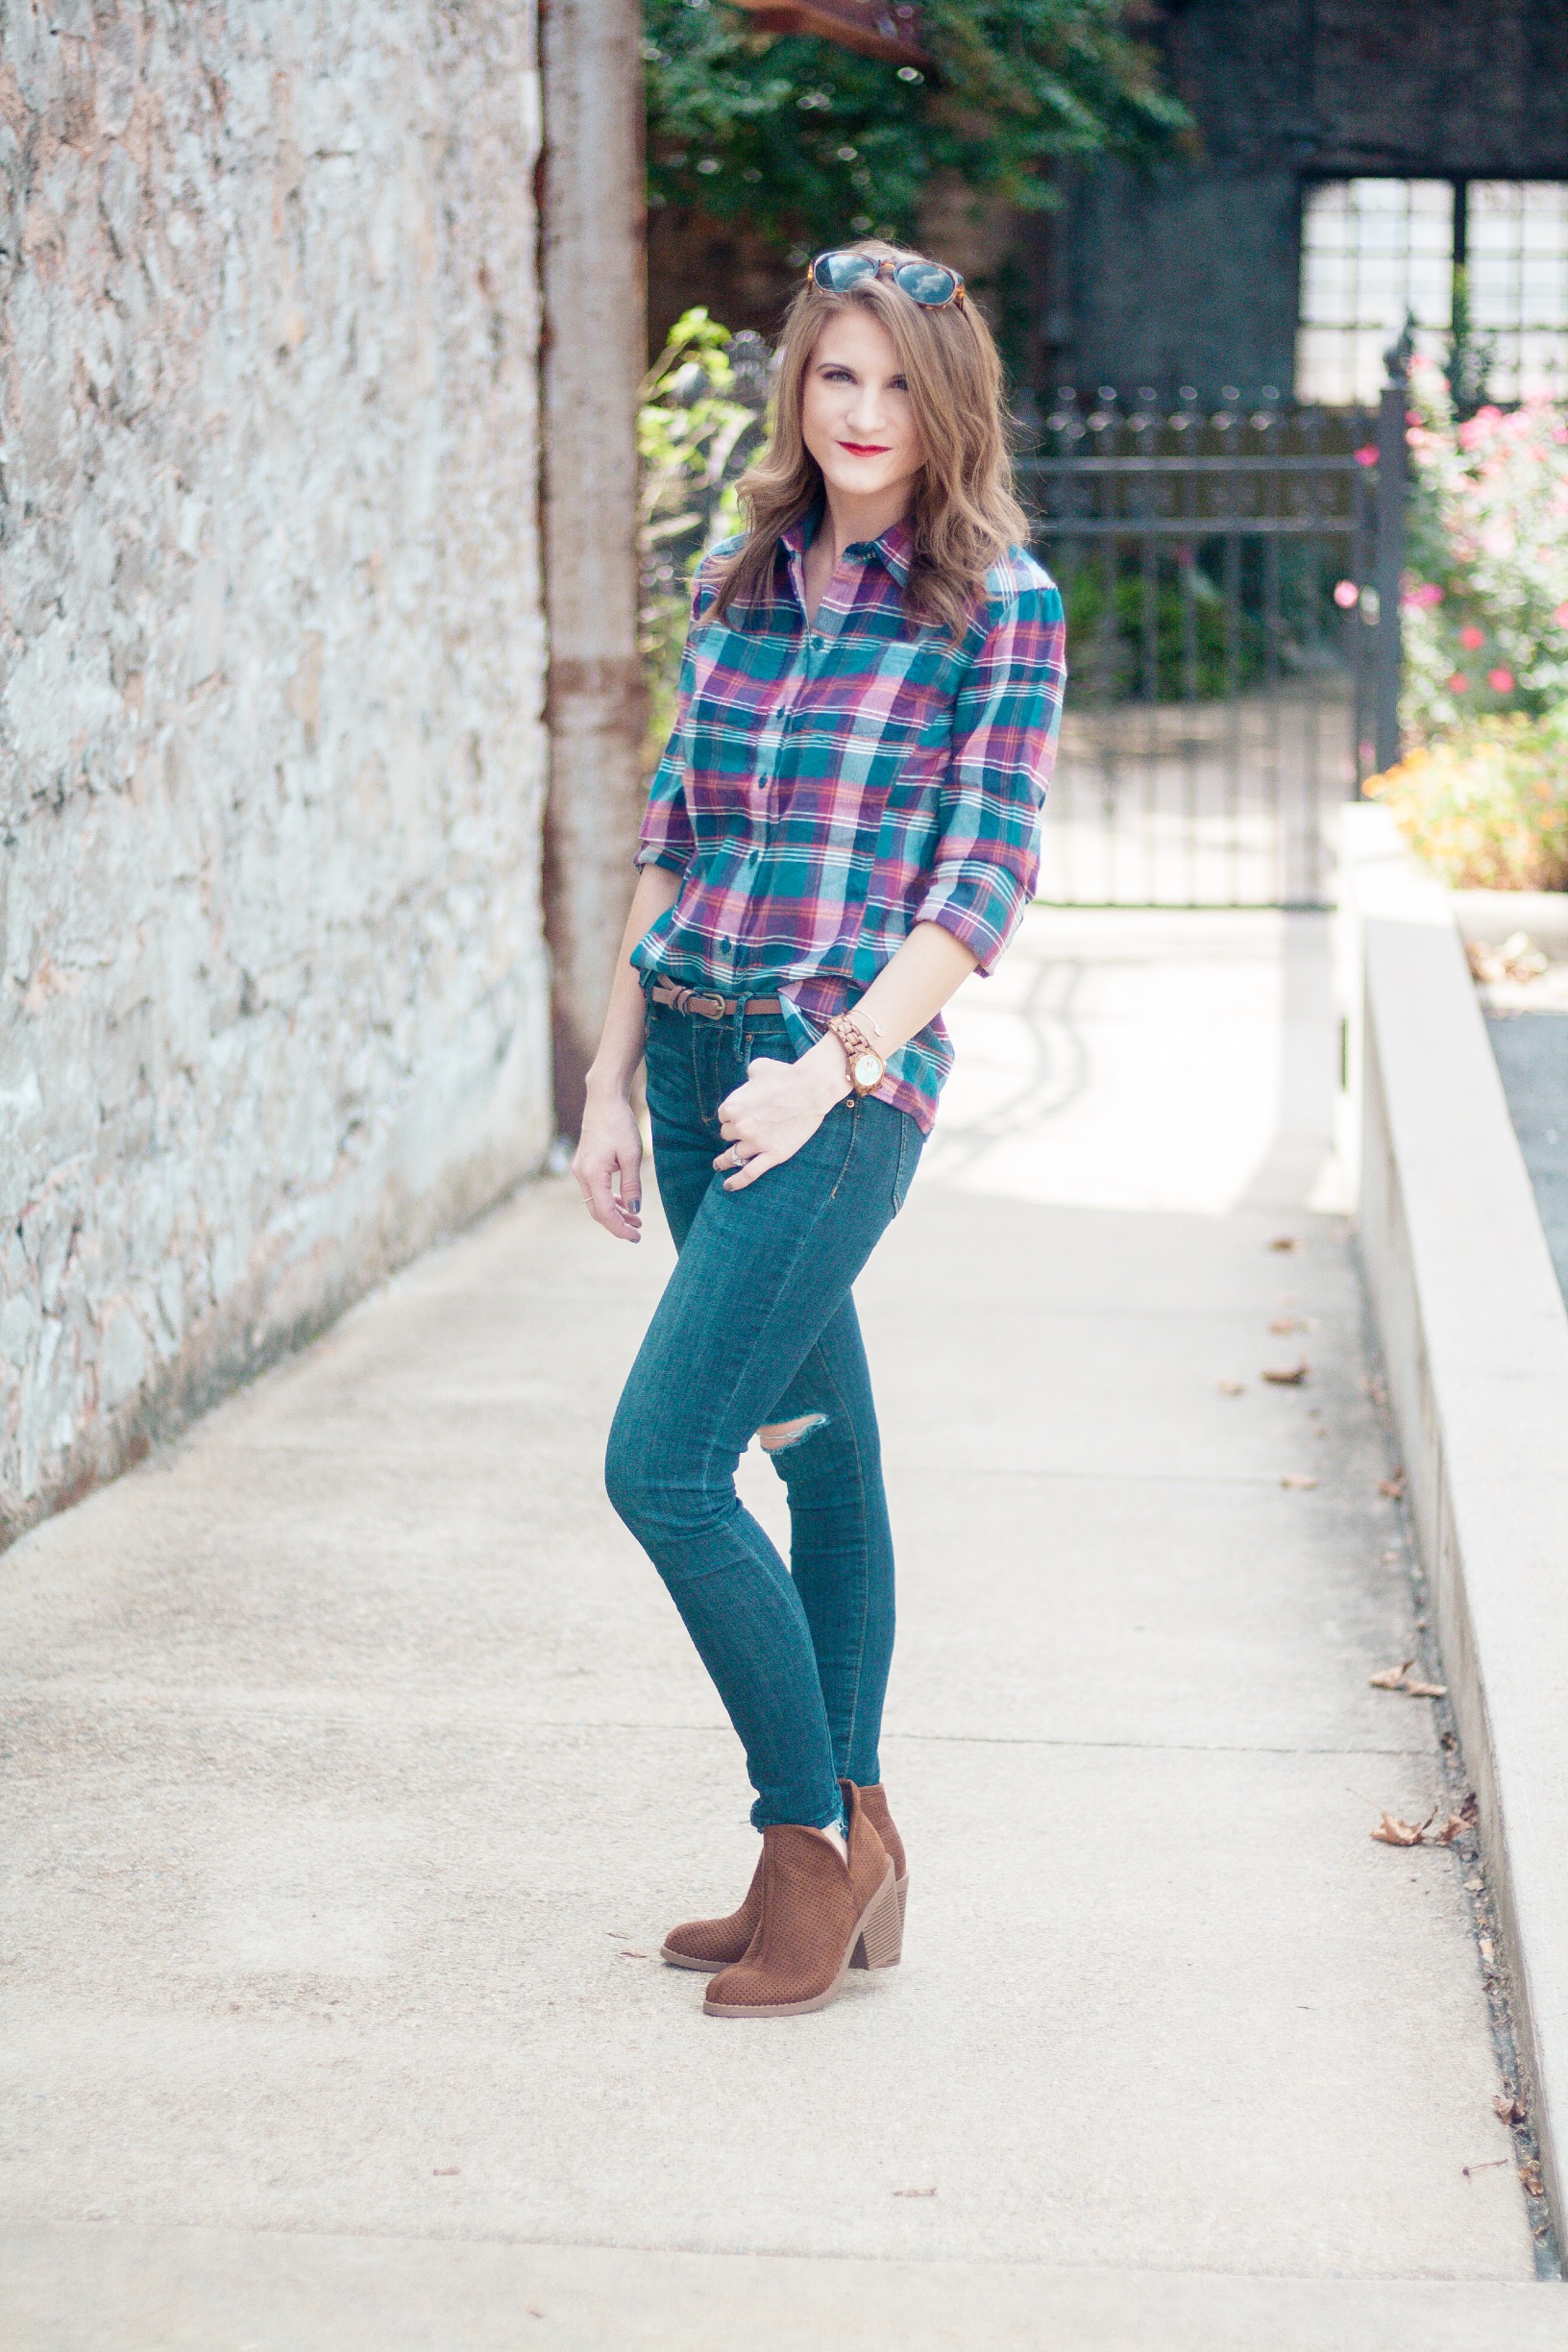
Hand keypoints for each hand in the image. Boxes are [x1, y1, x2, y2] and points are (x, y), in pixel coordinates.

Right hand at [573, 1087, 643, 1241]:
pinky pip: (595, 1190)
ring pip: (596, 1201)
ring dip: (614, 1212)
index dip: (620, 1228)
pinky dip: (609, 1199)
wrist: (604, 1100)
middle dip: (617, 1224)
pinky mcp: (585, 1164)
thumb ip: (631, 1185)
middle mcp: (581, 1174)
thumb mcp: (631, 1156)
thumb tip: (634, 1210)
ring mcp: (580, 1169)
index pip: (605, 1212)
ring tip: (636, 1219)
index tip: (636, 1237)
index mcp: (592, 1174)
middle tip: (638, 1232)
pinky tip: (624, 1203)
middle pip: (597, 1211)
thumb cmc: (619, 1124)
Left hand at [714, 1042, 848, 1190]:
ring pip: (733, 1155)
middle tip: (741, 1131)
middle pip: (727, 1135)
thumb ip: (747, 1079)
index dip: (731, 1115)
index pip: (723, 1116)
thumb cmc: (785, 1075)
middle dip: (733, 1132)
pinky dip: (737, 1182)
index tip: (738, 1116)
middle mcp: (741, 1127)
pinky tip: (728, 1186)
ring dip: (723, 1161)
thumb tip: (749, 1082)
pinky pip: (750, 1173)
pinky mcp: (773, 1155)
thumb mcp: (758, 1068)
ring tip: (719, 1164)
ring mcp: (756, 1143)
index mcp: (733, 1106)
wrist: (811, 1088)